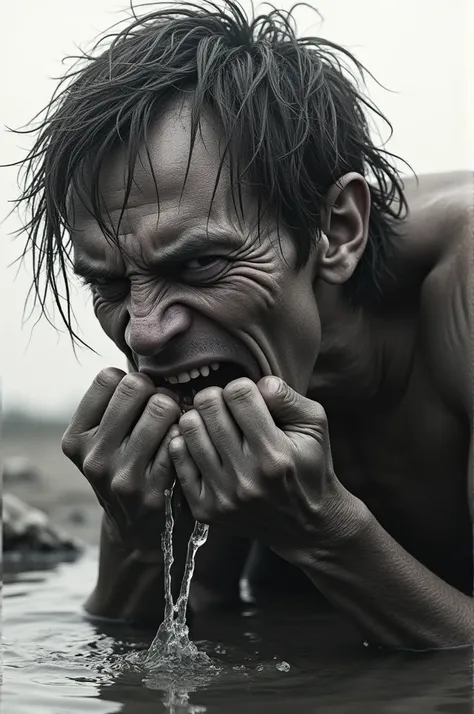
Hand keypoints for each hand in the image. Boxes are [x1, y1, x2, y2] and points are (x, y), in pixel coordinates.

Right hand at [62, 368, 187, 559]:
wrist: (138, 527)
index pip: (109, 377)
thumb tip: (150, 352)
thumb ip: (116, 400)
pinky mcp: (154, 490)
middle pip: (136, 386)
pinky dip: (188, 435)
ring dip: (177, 410)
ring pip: (163, 406)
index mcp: (76, 438)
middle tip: (164, 407)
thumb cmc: (128, 464)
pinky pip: (183, 436)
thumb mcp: (105, 437)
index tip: (139, 399)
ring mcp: (122, 476)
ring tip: (175, 424)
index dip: (132, 382)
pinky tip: (184, 446)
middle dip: (156, 391)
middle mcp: (93, 457)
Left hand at [169, 377, 364, 553]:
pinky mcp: (205, 509)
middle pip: (208, 407)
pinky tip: (204, 445)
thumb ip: (287, 396)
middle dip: (216, 398)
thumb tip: (257, 383)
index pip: (238, 394)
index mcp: (275, 455)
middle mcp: (247, 478)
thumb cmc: (308, 466)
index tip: (247, 399)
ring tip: (214, 425)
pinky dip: (186, 444)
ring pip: (189, 429)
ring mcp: (223, 496)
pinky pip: (178, 458)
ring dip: (200, 419)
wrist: (305, 525)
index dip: (242, 388)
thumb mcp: (314, 425)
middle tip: (225, 407)